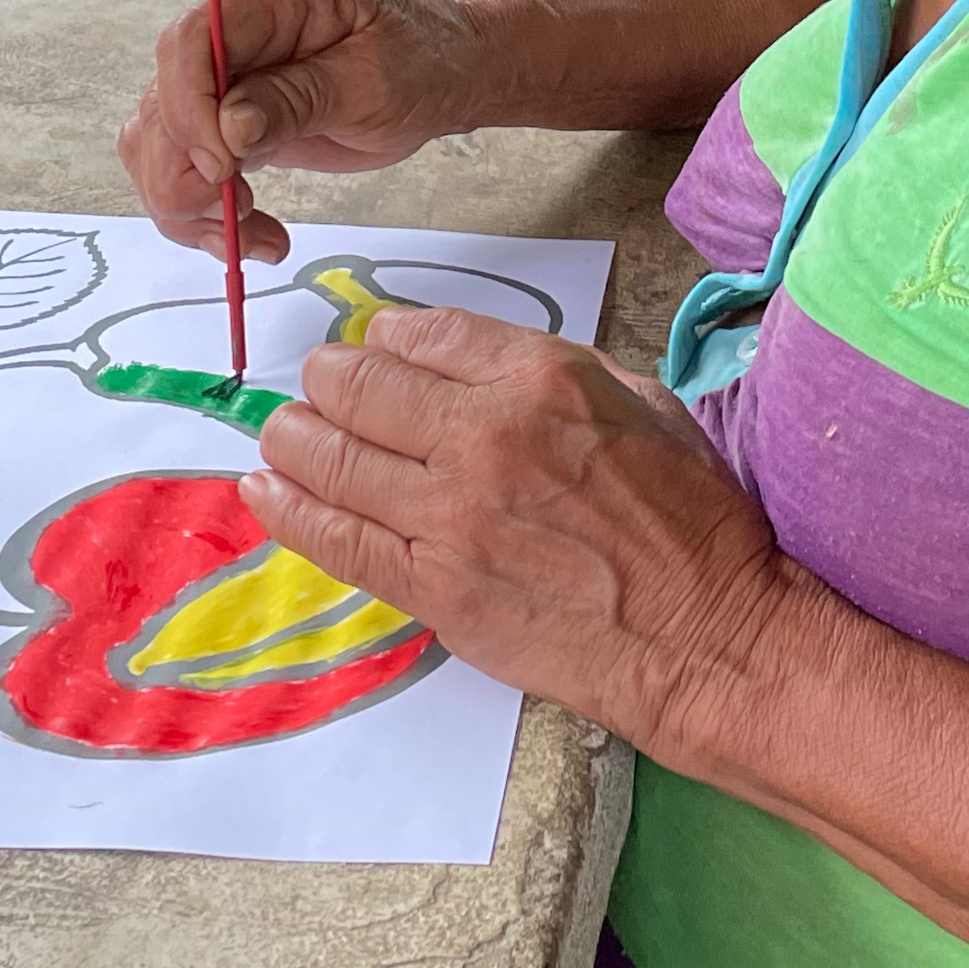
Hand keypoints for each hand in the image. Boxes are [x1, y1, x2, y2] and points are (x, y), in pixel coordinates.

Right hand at [118, 0, 497, 259]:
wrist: (444, 76)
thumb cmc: (423, 63)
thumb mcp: (376, 82)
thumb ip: (300, 100)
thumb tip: (229, 127)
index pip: (191, 41)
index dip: (191, 107)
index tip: (223, 166)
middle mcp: (234, 31)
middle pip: (163, 101)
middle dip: (186, 171)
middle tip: (237, 216)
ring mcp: (223, 77)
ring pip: (159, 144)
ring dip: (192, 204)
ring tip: (255, 238)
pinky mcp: (224, 120)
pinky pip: (184, 167)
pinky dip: (207, 213)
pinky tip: (253, 235)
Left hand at [242, 304, 802, 749]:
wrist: (704, 632)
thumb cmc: (692, 521)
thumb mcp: (645, 408)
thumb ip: (556, 379)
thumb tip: (475, 368)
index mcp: (545, 381)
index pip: (423, 335)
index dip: (386, 339)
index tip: (375, 350)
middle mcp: (487, 436)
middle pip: (359, 387)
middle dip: (328, 381)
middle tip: (320, 390)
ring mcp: (451, 515)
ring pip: (329, 457)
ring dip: (292, 437)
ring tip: (284, 434)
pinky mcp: (432, 584)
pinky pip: (333, 537)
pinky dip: (286, 507)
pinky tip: (264, 489)